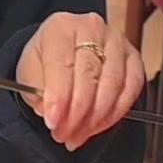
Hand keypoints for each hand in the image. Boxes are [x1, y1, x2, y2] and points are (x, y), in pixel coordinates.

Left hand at [15, 13, 145, 150]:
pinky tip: (98, 126)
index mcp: (60, 27)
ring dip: (95, 117)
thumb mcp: (29, 74)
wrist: (64, 51)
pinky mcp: (133, 56)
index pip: (62, 64)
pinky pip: (131, 88)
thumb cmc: (45, 62)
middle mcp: (92, 27)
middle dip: (76, 113)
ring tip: (78, 135)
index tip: (53, 122)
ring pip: (113, 84)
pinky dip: (116, 112)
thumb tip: (48, 111)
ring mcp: (117, 40)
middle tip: (64, 135)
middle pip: (89, 75)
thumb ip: (36, 91)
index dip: (58, 97)